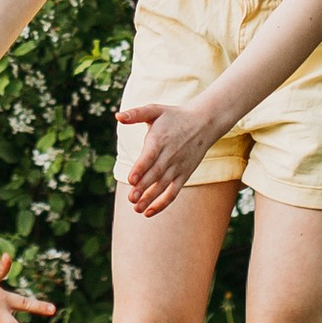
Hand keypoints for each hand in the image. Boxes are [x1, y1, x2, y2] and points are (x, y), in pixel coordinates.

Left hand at [116, 98, 220, 220]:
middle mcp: (169, 155)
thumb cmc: (174, 116)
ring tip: (137, 209)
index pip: (150, 157)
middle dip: (143, 188)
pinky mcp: (184, 175)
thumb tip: (117, 116)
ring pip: (163, 186)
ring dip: (150, 198)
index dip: (140, 169)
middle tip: (131, 199)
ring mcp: (178, 167)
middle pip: (156, 174)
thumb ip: (135, 113)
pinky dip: (163, 203)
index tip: (131, 180)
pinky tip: (148, 212)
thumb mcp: (155, 110)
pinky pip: (173, 192)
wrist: (204, 123)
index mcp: (160, 140)